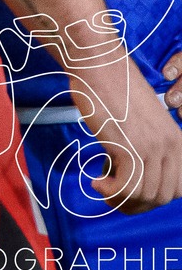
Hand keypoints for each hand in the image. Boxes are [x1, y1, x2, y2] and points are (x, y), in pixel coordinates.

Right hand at [73, 60, 181, 213]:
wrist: (99, 65)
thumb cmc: (112, 87)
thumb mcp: (142, 120)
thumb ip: (146, 145)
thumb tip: (133, 171)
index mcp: (178, 141)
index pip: (178, 189)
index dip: (153, 197)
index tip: (130, 191)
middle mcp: (170, 147)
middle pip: (163, 196)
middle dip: (136, 203)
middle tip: (112, 193)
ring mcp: (151, 148)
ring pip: (145, 195)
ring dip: (121, 199)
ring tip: (102, 186)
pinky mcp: (129, 148)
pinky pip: (126, 188)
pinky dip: (110, 191)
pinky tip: (96, 181)